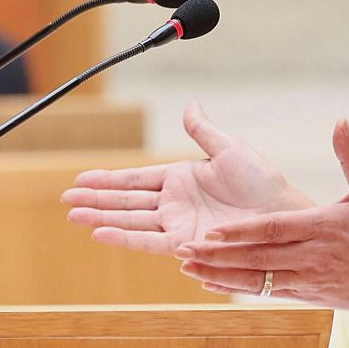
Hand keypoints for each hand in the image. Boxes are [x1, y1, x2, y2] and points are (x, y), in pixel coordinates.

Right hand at [63, 102, 311, 255]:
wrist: (282, 216)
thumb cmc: (263, 184)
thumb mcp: (230, 150)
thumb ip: (203, 131)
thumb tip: (191, 104)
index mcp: (182, 178)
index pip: (136, 179)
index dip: (108, 179)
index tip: (81, 179)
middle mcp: (175, 203)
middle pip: (126, 201)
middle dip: (95, 200)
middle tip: (66, 200)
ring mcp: (178, 224)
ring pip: (131, 220)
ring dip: (101, 217)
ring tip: (73, 216)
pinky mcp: (186, 243)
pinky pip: (149, 240)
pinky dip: (124, 237)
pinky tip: (101, 233)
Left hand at [174, 119, 348, 326]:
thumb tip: (340, 120)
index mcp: (322, 229)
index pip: (273, 231)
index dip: (241, 232)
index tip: (211, 231)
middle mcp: (310, 258)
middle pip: (257, 258)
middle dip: (218, 255)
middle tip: (184, 249)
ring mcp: (307, 280)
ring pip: (256, 279)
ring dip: (221, 274)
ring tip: (188, 267)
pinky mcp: (307, 295)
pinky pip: (266, 291)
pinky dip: (237, 287)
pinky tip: (213, 282)